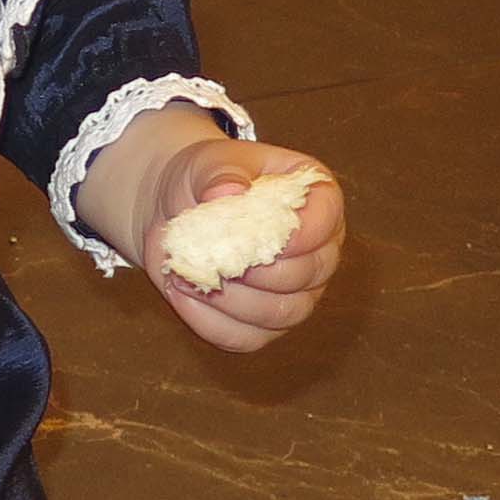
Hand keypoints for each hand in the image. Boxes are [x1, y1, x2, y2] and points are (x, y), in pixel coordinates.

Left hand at [135, 135, 344, 355]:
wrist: (174, 209)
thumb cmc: (202, 178)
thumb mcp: (207, 161)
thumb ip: (220, 172)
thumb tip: (228, 192)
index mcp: (316, 199)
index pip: (326, 222)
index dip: (299, 235)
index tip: (258, 233)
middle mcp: (317, 250)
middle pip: (308, 275)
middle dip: (258, 270)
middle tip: (214, 256)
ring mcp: (295, 292)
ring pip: (281, 315)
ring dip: (231, 300)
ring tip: (188, 273)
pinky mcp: (262, 323)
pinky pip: (246, 338)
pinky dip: (210, 322)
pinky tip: (182, 293)